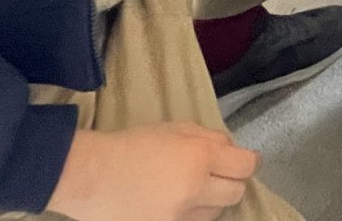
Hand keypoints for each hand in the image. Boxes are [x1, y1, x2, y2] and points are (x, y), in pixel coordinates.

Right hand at [47, 123, 257, 220]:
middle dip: (232, 181)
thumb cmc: (132, 145)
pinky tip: (177, 204)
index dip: (249, 162)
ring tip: (191, 190)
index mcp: (199, 156)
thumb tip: (231, 149)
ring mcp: (180, 216)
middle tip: (219, 174)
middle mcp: (195, 189)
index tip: (245, 160)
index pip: (246, 165)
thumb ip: (208, 137)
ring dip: (211, 201)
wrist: (92, 176)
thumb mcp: (175, 128)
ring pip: (216, 212)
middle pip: (236, 192)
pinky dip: (192, 215)